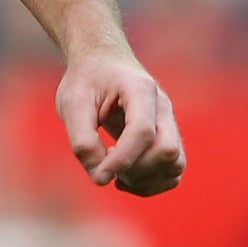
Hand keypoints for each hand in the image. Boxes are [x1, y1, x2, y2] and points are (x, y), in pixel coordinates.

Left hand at [55, 51, 184, 196]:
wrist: (102, 63)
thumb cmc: (86, 80)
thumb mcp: (72, 103)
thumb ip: (82, 140)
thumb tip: (100, 178)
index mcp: (140, 89)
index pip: (142, 131)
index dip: (122, 159)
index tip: (99, 174)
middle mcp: (162, 108)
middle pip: (167, 151)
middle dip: (136, 170)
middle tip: (105, 162)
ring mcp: (169, 124)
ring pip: (175, 164)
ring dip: (145, 180)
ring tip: (114, 172)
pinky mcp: (167, 138)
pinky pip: (172, 171)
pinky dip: (151, 183)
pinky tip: (124, 179)